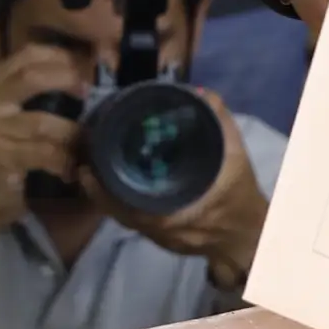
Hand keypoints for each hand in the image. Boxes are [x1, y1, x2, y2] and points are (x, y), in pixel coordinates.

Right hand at [0, 45, 91, 228]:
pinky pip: (44, 153)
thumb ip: (35, 91)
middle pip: (32, 77)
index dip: (62, 57)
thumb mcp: (12, 114)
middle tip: (89, 94)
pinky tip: (71, 169)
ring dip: (72, 133)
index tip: (86, 68)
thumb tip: (83, 70)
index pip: (28, 55)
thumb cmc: (5, 152)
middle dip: (68, 81)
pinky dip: (64, 161)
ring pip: (43, 122)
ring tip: (85, 142)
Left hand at [94, 87, 265, 288]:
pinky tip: (105, 184)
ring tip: (87, 170)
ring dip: (103, 195)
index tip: (85, 169)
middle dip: (97, 188)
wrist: (246, 234)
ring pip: (120, 216)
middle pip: (116, 210)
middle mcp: (159, 227)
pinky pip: (129, 218)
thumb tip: (201, 93)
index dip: (102, 191)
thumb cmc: (239, 196)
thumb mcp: (236, 157)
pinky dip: (115, 202)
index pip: (127, 205)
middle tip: (82, 162)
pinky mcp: (157, 234)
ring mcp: (156, 234)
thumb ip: (220, 124)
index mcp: (174, 213)